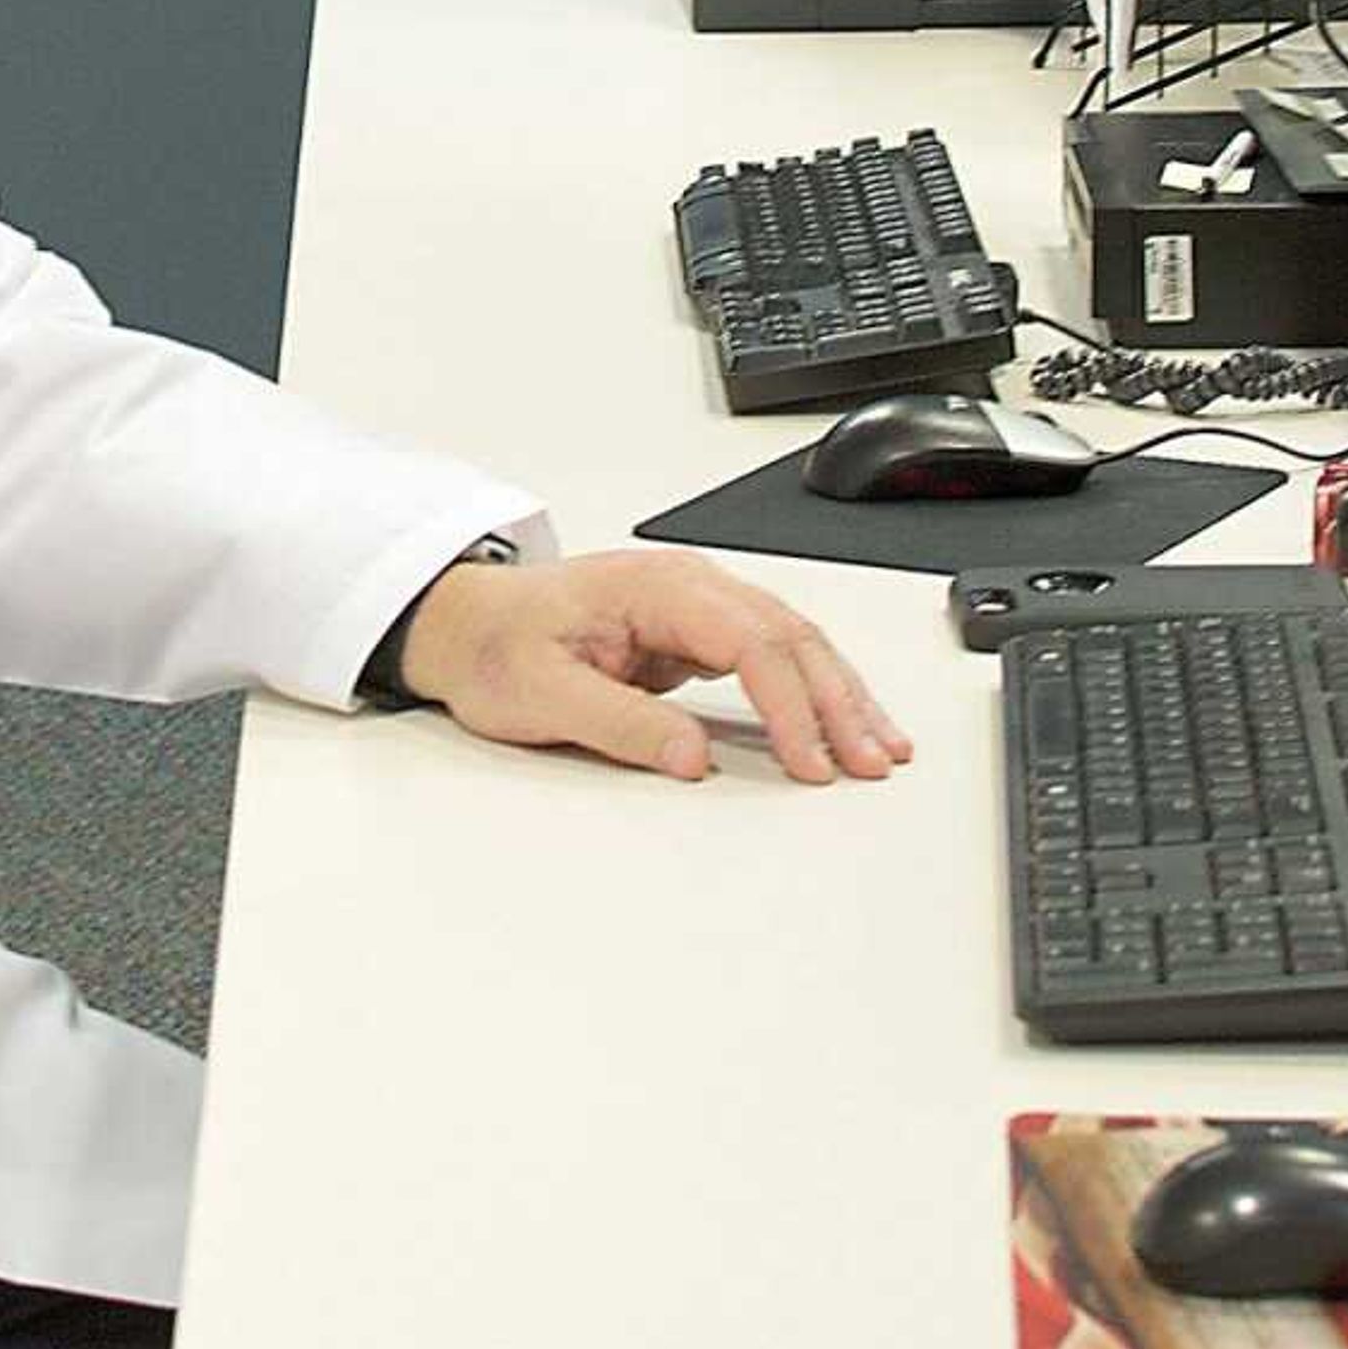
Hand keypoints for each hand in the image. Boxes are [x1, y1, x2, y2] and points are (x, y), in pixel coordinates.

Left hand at [395, 548, 910, 785]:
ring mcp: (696, 607)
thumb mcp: (542, 693)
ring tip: (881, 748)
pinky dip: (813, 692)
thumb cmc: (496, 646)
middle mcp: (687, 586)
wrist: (466, 624)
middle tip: (873, 762)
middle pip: (788, 637)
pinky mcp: (697, 635)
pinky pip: (773, 658)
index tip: (810, 762)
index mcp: (655, 587)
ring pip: (792, 643)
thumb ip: (619, 722)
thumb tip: (690, 758)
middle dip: (838, 702)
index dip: (790, 706)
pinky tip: (841, 723)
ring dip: (839, 696)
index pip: (750, 642)